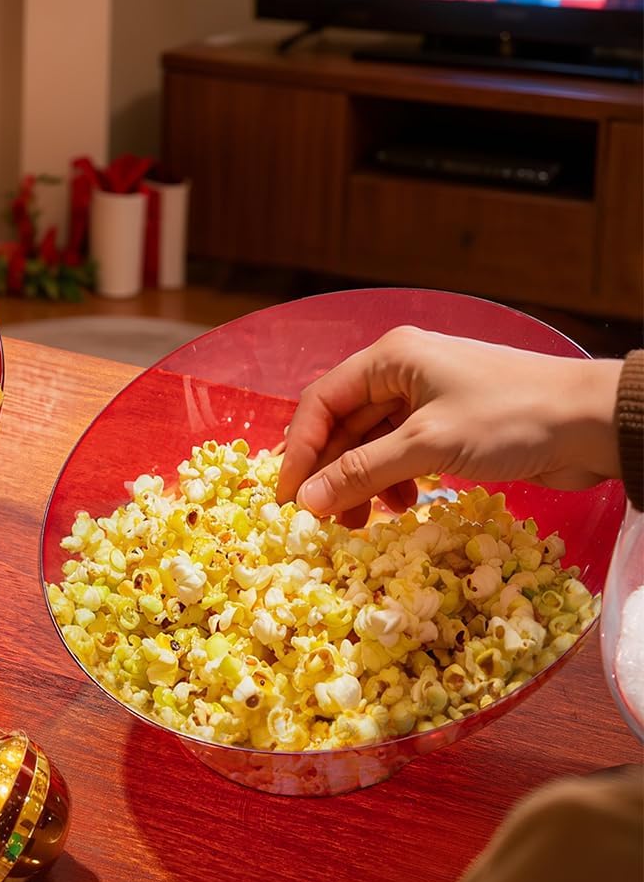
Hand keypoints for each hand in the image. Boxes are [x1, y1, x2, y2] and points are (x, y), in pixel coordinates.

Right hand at [275, 326, 621, 525]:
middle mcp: (403, 373)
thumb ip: (364, 472)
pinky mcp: (450, 426)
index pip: (321, 401)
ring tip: (361, 524)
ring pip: (372, 444)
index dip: (299, 450)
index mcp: (391, 358)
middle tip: (322, 522)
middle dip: (332, 473)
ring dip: (361, 483)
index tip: (288, 499)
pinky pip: (402, 455)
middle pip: (344, 425)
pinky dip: (393, 483)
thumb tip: (307, 502)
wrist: (594, 423)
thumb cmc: (510, 418)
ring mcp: (428, 399)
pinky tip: (399, 508)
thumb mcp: (428, 445)